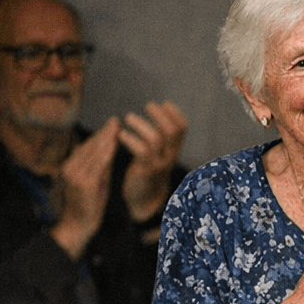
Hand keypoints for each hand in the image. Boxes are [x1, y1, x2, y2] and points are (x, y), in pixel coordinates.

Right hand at [49, 118, 119, 258]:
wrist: (78, 226)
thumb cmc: (88, 205)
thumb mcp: (96, 181)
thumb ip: (101, 166)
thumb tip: (110, 149)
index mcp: (71, 166)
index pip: (87, 146)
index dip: (100, 134)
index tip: (112, 123)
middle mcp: (70, 168)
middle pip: (89, 146)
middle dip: (103, 132)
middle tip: (115, 120)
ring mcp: (75, 175)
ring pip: (93, 152)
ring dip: (105, 138)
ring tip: (116, 126)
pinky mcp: (84, 183)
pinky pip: (97, 164)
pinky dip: (105, 152)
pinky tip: (113, 143)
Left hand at [119, 101, 187, 221]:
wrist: (143, 200)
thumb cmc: (146, 170)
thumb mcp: (156, 152)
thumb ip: (158, 136)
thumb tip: (155, 110)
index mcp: (174, 149)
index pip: (183, 128)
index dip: (175, 113)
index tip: (163, 103)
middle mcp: (170, 156)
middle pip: (171, 131)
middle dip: (159, 115)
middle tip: (146, 106)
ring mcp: (160, 164)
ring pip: (156, 139)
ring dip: (141, 124)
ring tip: (128, 118)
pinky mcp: (146, 172)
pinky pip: (141, 152)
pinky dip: (130, 139)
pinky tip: (121, 134)